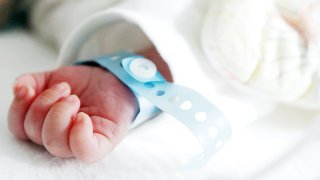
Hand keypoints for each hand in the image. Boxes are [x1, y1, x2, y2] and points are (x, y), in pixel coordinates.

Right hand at [8, 65, 137, 161]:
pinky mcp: (101, 143)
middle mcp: (60, 138)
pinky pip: (85, 151)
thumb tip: (20, 89)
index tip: (30, 89)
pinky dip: (79, 134)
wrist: (113, 79)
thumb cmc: (83, 85)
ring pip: (56, 144)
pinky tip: (82, 117)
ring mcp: (80, 143)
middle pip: (36, 134)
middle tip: (64, 90)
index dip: (19, 108)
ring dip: (60, 114)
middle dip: (45, 105)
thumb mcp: (53, 78)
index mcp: (44, 125)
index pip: (19, 128)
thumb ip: (32, 82)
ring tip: (74, 98)